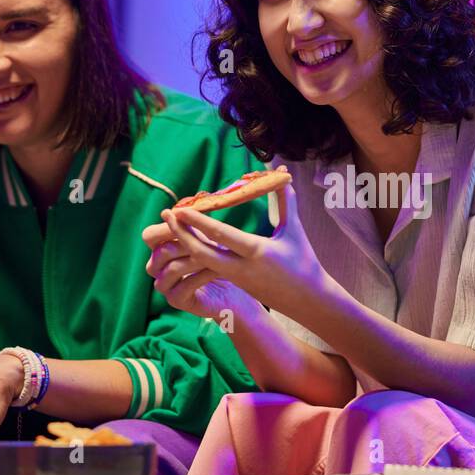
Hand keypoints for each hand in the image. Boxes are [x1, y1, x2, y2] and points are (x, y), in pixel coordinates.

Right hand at [142, 222, 259, 320]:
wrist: (234, 290)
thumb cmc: (221, 259)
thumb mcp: (207, 239)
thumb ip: (192, 227)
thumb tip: (179, 210)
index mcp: (161, 248)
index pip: (150, 236)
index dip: (166, 228)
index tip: (186, 221)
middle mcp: (158, 268)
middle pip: (160, 252)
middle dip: (185, 244)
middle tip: (209, 242)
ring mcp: (165, 286)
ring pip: (172, 269)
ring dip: (196, 260)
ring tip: (216, 256)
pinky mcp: (176, 301)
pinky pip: (184, 286)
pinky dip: (202, 276)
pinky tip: (217, 270)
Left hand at [150, 185, 328, 315]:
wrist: (307, 300)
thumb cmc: (303, 262)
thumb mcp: (293, 231)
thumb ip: (285, 202)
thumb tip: (282, 175)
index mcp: (257, 252)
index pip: (221, 235)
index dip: (198, 222)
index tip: (180, 209)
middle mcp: (241, 267)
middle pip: (202, 252)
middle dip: (181, 234)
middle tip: (166, 214)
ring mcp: (235, 277)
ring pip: (201, 262)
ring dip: (185, 243)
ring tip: (172, 225)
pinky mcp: (234, 283)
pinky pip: (208, 268)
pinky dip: (195, 253)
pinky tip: (186, 240)